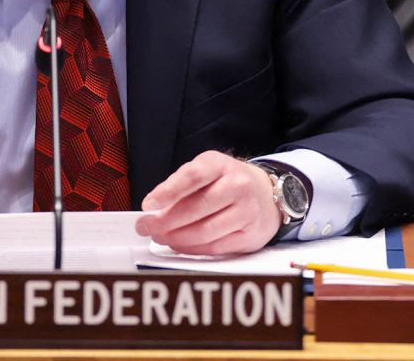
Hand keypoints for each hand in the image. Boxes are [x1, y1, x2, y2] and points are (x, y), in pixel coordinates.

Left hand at [133, 150, 282, 254]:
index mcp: (221, 165)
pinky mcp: (250, 235)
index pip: (193, 176)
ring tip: (159, 236)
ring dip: (176, 238)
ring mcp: (246, 212)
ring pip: (205, 231)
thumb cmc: (227, 181)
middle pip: (197, 207)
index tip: (148, 204)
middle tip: (145, 226)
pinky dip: (192, 249)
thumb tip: (153, 208)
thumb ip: (181, 184)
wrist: (267, 194)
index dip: (168, 191)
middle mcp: (237, 186)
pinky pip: (215, 247)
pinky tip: (178, 245)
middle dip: (165, 220)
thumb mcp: (207, 169)